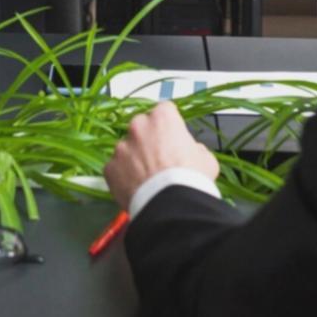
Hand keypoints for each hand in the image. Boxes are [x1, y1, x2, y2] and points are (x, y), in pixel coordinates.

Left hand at [103, 101, 218, 211]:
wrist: (170, 206)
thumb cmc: (189, 180)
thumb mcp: (206, 159)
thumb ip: (195, 148)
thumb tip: (192, 151)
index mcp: (162, 118)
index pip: (164, 110)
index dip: (169, 124)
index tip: (172, 135)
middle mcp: (138, 127)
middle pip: (141, 127)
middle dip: (148, 139)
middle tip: (159, 158)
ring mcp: (121, 147)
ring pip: (127, 148)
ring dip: (135, 158)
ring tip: (148, 178)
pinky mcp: (110, 168)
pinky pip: (116, 168)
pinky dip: (123, 176)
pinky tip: (137, 188)